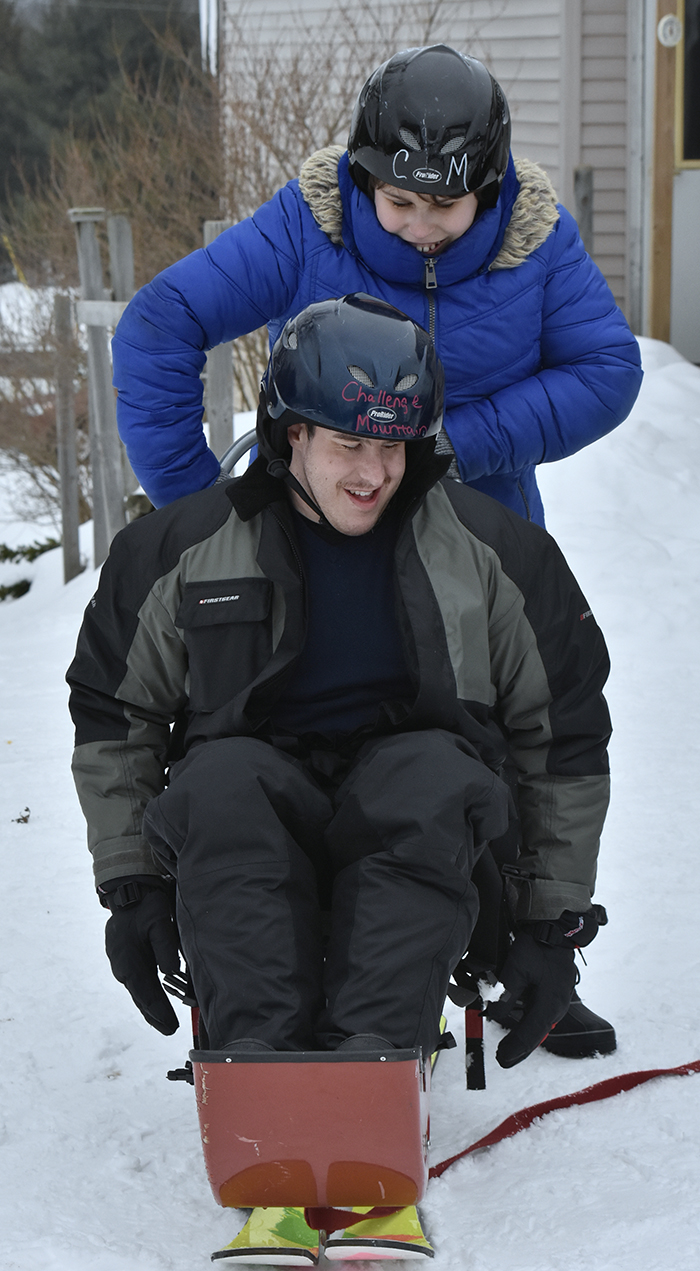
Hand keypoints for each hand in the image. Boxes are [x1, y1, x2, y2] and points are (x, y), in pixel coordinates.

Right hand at [101, 878, 180, 1034]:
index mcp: (129, 962)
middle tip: (171, 1031)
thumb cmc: (146, 906)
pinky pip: (138, 984)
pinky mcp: (126, 961)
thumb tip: (172, 972)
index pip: (147, 994)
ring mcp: (122, 966)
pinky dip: (147, 997)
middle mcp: (123, 968)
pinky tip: (154, 1005)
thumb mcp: (160, 922)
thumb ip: (166, 947)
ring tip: (165, 1024)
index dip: (160, 1013)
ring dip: (151, 1009)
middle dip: (156, 1016)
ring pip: (139, 993)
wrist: (129, 893)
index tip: (172, 1026)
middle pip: (141, 999)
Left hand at [485, 931, 576, 1067]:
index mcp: (550, 1004)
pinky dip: (528, 1023)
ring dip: (523, 1035)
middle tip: (502, 1059)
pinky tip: (517, 1025)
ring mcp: (558, 1001)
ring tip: (507, 1046)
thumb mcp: (516, 969)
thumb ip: (505, 994)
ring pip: (538, 1026)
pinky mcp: (555, 994)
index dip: (514, 1049)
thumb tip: (492, 1015)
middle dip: (519, 1048)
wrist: (556, 929)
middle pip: (536, 1035)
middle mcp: (556, 1007)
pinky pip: (540, 1014)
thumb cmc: (538, 947)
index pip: (530, 1035)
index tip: (500, 1058)